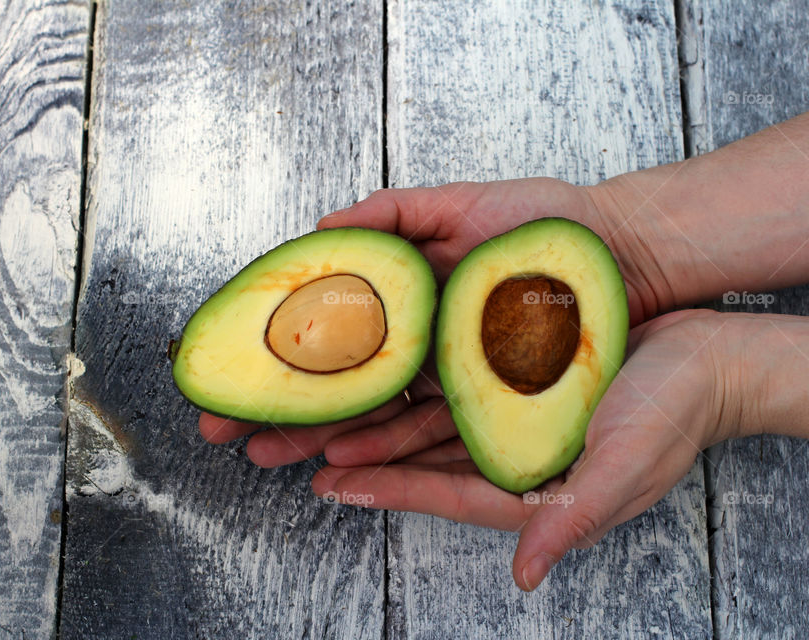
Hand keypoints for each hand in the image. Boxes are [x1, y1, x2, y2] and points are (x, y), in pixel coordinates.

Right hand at [200, 179, 664, 448]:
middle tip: (222, 428)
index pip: (326, 330)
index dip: (275, 351)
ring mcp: (445, 374)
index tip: (229, 367)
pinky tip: (335, 461)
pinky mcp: (482, 401)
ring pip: (370, 414)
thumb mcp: (465, 203)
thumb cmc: (547, 225)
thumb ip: (396, 210)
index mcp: (406, 297)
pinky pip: (424, 429)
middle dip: (277, 408)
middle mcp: (417, 341)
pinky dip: (379, 446)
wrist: (624, 254)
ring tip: (264, 455)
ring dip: (314, 436)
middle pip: (336, 381)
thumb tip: (323, 225)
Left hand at [308, 308, 735, 590]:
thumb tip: (526, 574)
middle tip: (299, 447)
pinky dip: (416, 375)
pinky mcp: (513, 373)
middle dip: (360, 452)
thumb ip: (571, 518)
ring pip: (426, 416)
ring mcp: (509, 411)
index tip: (332, 482)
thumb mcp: (622, 468)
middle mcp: (510, 450)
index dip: (387, 487)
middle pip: (421, 456)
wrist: (708, 355)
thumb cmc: (675, 413)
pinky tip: (381, 364)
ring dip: (376, 415)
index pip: (442, 491)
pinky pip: (452, 376)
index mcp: (530, 484)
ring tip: (321, 412)